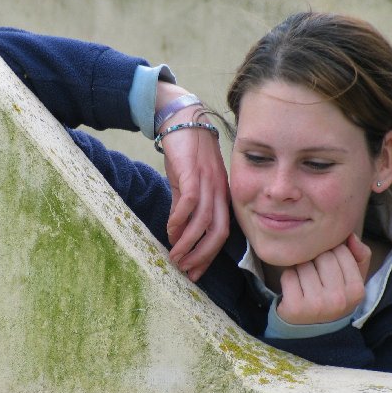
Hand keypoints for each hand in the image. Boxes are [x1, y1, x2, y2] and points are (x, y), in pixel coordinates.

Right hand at [155, 82, 229, 281]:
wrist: (182, 120)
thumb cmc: (186, 154)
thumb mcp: (188, 184)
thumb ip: (185, 207)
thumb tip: (177, 231)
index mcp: (221, 197)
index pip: (222, 233)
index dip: (209, 256)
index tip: (196, 272)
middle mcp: (219, 192)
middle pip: (218, 233)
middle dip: (202, 256)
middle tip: (185, 270)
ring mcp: (208, 183)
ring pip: (204, 222)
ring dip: (189, 243)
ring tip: (175, 257)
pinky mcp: (193, 173)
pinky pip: (190, 203)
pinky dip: (179, 220)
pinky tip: (170, 231)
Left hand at [276, 233, 370, 324]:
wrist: (311, 329)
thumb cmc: (332, 296)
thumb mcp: (352, 279)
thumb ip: (359, 255)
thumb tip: (350, 236)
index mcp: (357, 290)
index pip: (341, 251)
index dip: (330, 252)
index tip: (327, 264)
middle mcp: (339, 299)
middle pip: (323, 256)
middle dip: (315, 258)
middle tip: (314, 272)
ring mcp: (317, 304)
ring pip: (304, 264)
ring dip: (301, 267)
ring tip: (305, 281)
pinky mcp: (295, 307)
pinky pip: (289, 275)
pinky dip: (288, 277)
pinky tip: (294, 288)